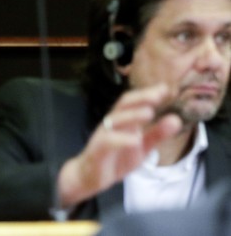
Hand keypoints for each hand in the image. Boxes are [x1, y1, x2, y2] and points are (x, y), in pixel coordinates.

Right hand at [57, 83, 182, 206]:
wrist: (90, 177)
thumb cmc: (116, 158)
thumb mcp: (143, 148)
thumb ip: (157, 134)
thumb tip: (176, 119)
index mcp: (124, 120)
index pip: (135, 102)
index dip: (149, 94)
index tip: (167, 89)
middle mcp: (113, 123)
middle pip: (123, 104)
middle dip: (141, 97)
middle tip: (159, 94)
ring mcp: (104, 135)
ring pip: (115, 120)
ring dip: (132, 115)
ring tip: (149, 113)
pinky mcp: (98, 150)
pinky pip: (108, 142)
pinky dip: (122, 139)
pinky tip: (136, 140)